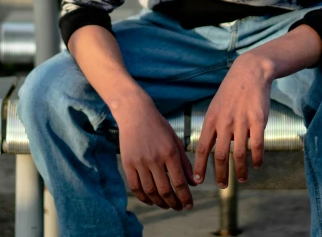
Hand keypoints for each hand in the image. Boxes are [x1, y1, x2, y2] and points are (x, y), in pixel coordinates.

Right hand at [116, 93, 196, 210]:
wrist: (135, 113)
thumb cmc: (158, 126)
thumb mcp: (175, 140)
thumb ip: (184, 162)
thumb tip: (193, 183)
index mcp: (170, 152)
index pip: (180, 182)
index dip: (186, 197)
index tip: (189, 206)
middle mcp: (155, 159)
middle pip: (165, 190)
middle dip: (174, 203)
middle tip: (179, 208)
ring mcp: (140, 162)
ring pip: (150, 192)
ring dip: (160, 203)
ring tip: (166, 205)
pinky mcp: (127, 163)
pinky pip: (135, 187)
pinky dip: (143, 198)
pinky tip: (151, 200)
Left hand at [193, 54, 272, 188]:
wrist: (249, 72)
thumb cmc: (231, 91)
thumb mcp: (215, 106)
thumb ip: (212, 126)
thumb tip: (206, 148)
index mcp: (211, 119)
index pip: (202, 147)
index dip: (199, 166)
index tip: (197, 180)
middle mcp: (225, 122)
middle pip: (221, 155)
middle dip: (221, 174)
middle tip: (222, 186)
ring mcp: (242, 122)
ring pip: (240, 154)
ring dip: (240, 170)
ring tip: (241, 179)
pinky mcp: (258, 121)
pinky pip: (257, 146)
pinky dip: (256, 159)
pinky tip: (256, 165)